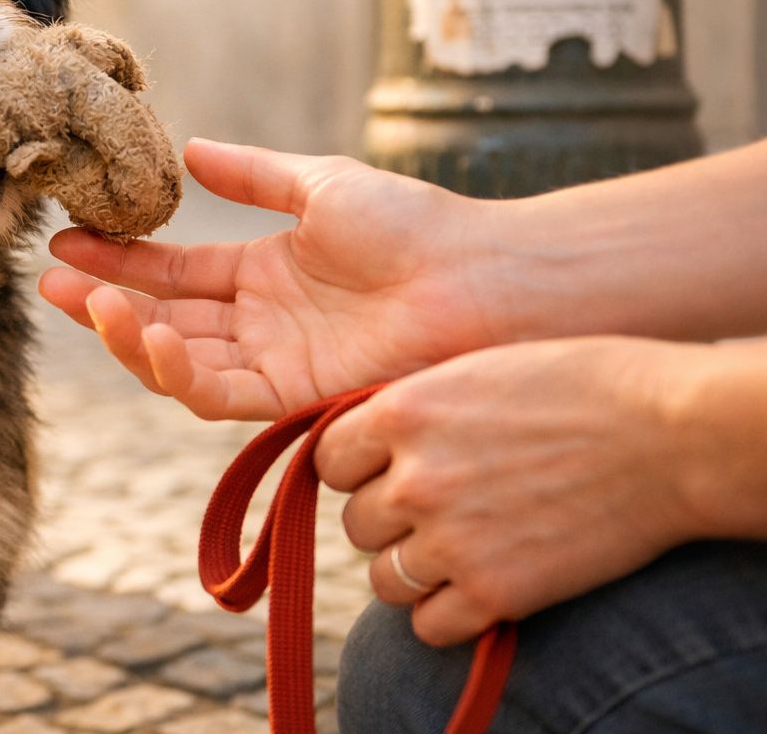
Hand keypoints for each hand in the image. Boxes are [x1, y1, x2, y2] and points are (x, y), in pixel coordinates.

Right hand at [39, 139, 509, 418]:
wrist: (479, 276)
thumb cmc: (416, 225)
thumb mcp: (321, 184)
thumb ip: (254, 173)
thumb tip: (192, 149)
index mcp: (263, 276)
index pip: (175, 272)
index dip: (120, 259)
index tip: (67, 239)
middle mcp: (259, 326)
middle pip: (163, 319)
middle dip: (103, 302)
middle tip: (50, 280)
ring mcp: (272, 364)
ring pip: (177, 362)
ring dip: (126, 336)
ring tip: (87, 302)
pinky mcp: (292, 398)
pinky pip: (217, 392)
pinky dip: (176, 369)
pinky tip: (149, 331)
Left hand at [313, 337, 702, 645]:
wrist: (670, 434)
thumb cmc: (582, 386)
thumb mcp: (475, 371)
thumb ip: (414, 411)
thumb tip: (369, 445)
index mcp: (402, 413)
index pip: (328, 460)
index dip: (359, 468)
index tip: (391, 469)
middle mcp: (414, 479)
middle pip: (356, 523)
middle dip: (391, 519)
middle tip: (441, 509)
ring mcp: (452, 539)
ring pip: (385, 579)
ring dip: (414, 570)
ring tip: (461, 550)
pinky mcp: (497, 592)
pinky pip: (429, 625)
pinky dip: (449, 614)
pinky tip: (480, 588)